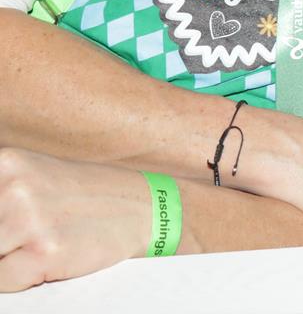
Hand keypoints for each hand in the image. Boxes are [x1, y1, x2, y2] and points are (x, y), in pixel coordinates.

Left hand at [0, 149, 151, 291]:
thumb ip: (2, 194)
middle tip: (24, 237)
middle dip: (1, 242)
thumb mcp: (33, 178)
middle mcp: (13, 185)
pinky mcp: (45, 251)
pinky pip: (2, 281)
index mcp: (7, 162)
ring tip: (34, 247)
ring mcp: (29, 217)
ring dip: (7, 260)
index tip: (7, 229)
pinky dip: (19, 279)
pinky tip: (47, 260)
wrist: (146, 209)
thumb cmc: (87, 198)